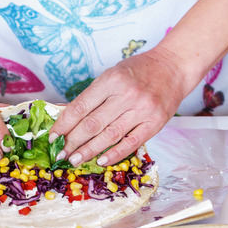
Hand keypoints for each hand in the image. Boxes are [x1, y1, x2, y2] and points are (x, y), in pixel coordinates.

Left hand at [49, 47, 189, 166]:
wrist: (173, 66)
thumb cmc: (139, 71)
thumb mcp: (112, 75)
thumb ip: (94, 96)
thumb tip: (68, 118)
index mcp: (111, 80)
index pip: (81, 107)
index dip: (64, 124)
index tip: (53, 136)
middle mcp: (126, 95)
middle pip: (92, 124)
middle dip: (73, 141)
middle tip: (61, 154)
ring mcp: (142, 110)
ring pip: (109, 135)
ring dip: (89, 151)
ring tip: (75, 160)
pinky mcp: (155, 123)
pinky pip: (131, 142)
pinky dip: (115, 154)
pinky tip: (101, 161)